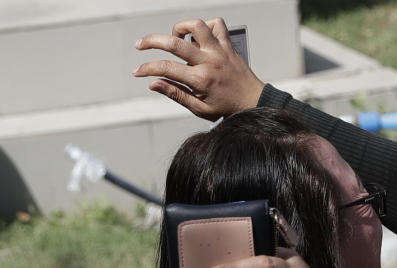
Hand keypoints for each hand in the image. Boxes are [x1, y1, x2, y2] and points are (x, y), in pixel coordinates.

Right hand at [133, 17, 264, 119]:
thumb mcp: (200, 108)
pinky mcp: (228, 46)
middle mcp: (209, 62)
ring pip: (196, 25)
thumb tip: (153, 83)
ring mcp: (220, 51)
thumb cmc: (227, 108)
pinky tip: (199, 38)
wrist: (254, 102)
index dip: (147, 68)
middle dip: (151, 41)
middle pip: (174, 42)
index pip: (166, 68)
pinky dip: (205, 26)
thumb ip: (176, 94)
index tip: (137, 71)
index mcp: (200, 80)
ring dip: (181, 28)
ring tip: (176, 38)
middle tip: (140, 45)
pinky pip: (217, 24)